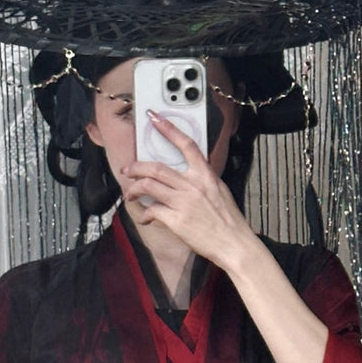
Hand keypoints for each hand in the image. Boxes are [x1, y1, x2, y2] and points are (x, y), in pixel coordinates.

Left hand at [122, 112, 254, 270]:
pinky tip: (146, 218)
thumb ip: (203, 180)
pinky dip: (145, 214)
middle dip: (136, 167)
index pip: (186, 145)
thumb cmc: (228, 220)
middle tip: (127, 170)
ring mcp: (183, 202)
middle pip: (156, 168)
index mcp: (205, 175)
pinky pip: (152, 211)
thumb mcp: (219, 191)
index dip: (168, 129)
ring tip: (129, 193)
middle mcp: (193, 185)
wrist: (234, 244)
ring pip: (148, 186)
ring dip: (133, 189)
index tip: (154, 118)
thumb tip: (188, 173)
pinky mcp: (176, 220)